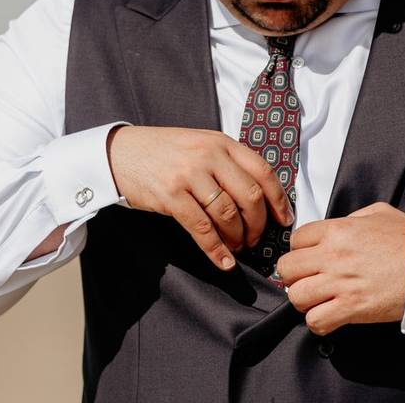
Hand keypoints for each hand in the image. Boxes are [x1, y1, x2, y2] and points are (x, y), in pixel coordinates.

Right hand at [106, 125, 293, 269]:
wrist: (119, 152)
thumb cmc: (163, 151)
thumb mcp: (200, 144)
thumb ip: (226, 161)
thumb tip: (257, 195)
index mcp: (221, 142)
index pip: (263, 171)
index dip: (279, 200)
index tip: (284, 220)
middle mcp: (209, 156)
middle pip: (250, 196)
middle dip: (258, 225)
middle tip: (256, 239)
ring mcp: (190, 175)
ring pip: (228, 214)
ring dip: (237, 238)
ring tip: (237, 248)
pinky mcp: (171, 196)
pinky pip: (202, 228)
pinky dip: (216, 249)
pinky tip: (224, 262)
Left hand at [277, 202, 404, 335]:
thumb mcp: (379, 213)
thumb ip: (353, 217)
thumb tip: (341, 225)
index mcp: (338, 230)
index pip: (295, 240)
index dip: (299, 250)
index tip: (307, 258)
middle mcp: (333, 255)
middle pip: (287, 268)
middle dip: (294, 276)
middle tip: (306, 279)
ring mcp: (341, 283)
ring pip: (295, 296)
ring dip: (304, 300)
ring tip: (317, 299)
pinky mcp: (352, 308)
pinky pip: (315, 320)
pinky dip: (318, 322)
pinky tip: (329, 316)